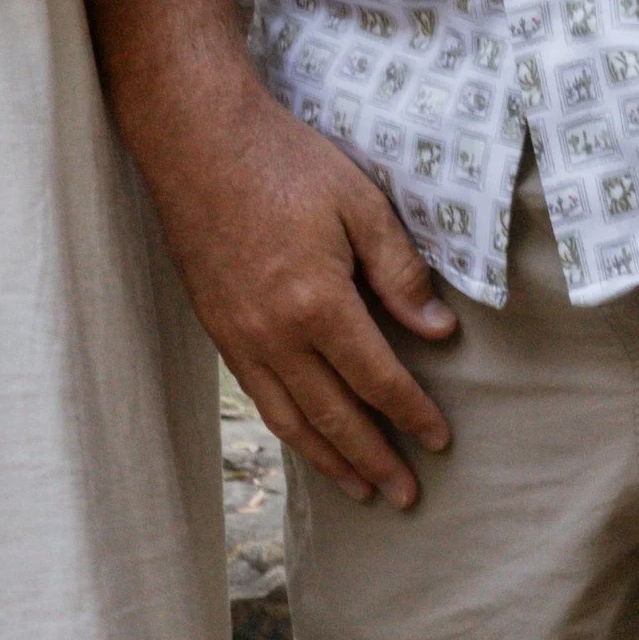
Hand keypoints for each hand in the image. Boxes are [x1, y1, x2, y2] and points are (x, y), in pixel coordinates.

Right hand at [113, 52, 459, 505]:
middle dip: (375, 461)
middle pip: (334, 417)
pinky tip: (307, 439)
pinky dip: (288, 429)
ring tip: (362, 490)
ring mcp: (240, 338)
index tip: (440, 441)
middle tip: (407, 498)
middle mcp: (275, 336)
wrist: (198, 141)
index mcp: (318, 304)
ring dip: (330, 461)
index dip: (412, 414)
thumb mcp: (360, 203)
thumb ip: (400, 272)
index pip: (377, 379)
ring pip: (290, 420)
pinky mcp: (217, 330)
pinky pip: (258, 398)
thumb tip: (438, 330)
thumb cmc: (285, 162)